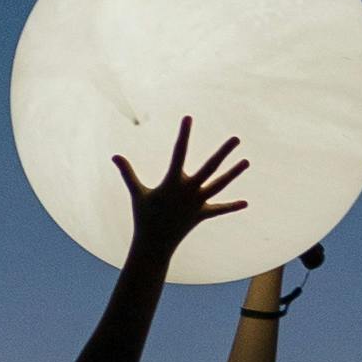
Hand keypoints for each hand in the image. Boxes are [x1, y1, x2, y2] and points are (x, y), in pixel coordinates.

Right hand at [112, 115, 251, 269]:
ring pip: (220, 184)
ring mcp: (198, 203)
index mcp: (173, 182)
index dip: (184, 134)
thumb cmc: (144, 217)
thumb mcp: (137, 193)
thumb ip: (128, 173)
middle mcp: (189, 191)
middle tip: (237, 138)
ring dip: (234, 173)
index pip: (180, 152)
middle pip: (211, 167)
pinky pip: (219, 209)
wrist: (154, 244)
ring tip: (247, 161)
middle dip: (224, 152)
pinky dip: (231, 206)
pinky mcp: (202, 215)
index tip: (188, 118)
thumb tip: (114, 156)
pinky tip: (245, 203)